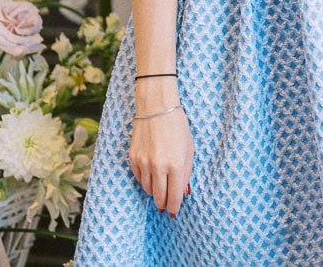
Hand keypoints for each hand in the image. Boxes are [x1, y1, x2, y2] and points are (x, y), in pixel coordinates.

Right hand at [129, 83, 192, 216]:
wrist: (156, 109)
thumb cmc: (177, 127)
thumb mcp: (189, 149)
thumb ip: (186, 171)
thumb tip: (183, 191)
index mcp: (175, 164)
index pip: (174, 195)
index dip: (174, 206)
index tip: (173, 213)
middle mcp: (158, 166)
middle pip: (158, 196)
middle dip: (163, 204)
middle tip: (165, 207)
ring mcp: (143, 162)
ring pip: (147, 188)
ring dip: (154, 192)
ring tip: (159, 189)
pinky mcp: (132, 158)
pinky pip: (138, 178)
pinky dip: (145, 180)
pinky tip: (151, 176)